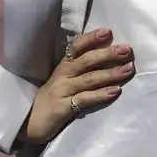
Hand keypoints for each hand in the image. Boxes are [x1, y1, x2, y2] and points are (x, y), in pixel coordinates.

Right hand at [21, 27, 133, 144]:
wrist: (28, 124)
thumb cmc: (51, 100)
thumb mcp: (62, 82)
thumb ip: (79, 71)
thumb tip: (106, 58)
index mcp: (62, 67)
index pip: (75, 48)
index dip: (90, 38)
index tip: (107, 31)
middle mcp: (62, 76)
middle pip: (85, 61)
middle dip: (107, 54)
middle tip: (126, 49)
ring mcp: (62, 92)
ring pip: (89, 79)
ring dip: (110, 73)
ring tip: (128, 68)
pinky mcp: (62, 108)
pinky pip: (84, 99)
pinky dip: (101, 94)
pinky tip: (115, 91)